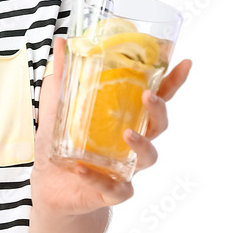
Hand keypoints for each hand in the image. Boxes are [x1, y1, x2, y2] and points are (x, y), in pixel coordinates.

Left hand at [31, 36, 191, 214]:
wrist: (50, 186)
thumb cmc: (61, 142)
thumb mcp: (58, 104)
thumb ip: (62, 75)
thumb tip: (60, 41)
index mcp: (125, 117)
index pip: (156, 97)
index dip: (172, 82)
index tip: (183, 62)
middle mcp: (131, 142)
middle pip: (158, 125)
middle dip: (159, 109)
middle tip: (148, 95)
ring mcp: (125, 168)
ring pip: (148, 157)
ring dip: (141, 144)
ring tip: (127, 134)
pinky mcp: (110, 191)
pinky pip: (115, 189)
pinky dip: (97, 178)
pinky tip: (81, 168)